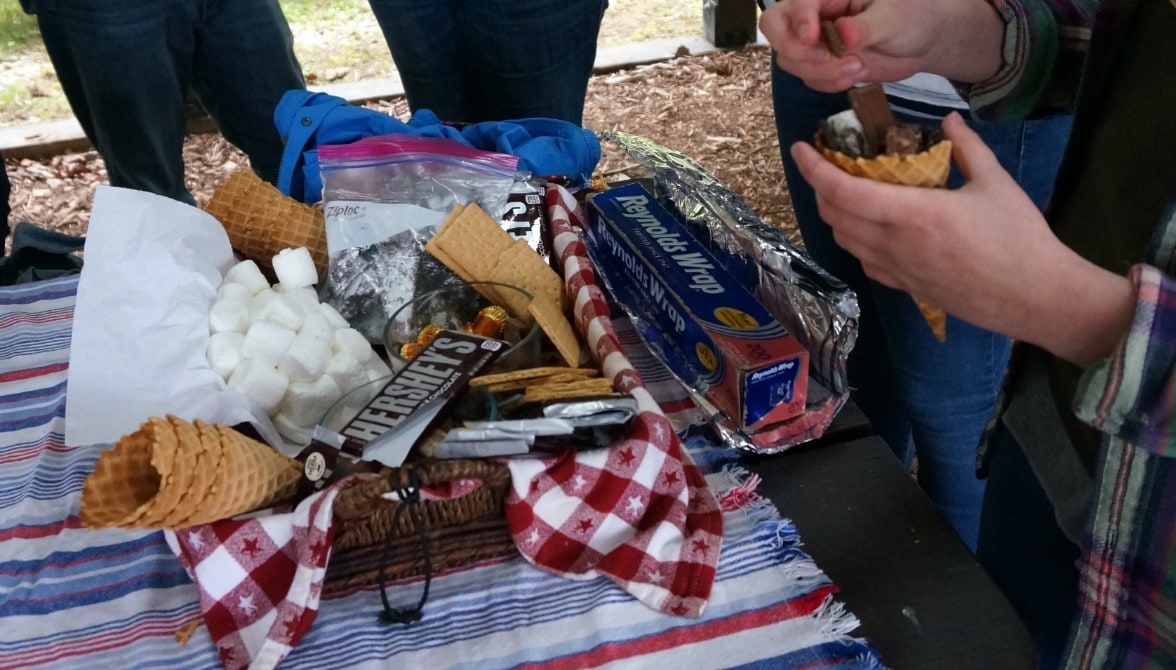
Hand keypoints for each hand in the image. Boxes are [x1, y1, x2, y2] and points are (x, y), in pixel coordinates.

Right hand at [759, 0, 1004, 90]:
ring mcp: (815, 43)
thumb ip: (867, 26)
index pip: (796, 3)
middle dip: (795, 51)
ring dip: (820, 72)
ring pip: (791, 61)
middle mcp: (814, 16)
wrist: (922, 41)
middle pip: (775, 30)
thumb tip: (844, 33)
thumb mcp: (894, 18)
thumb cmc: (912, 17)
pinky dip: (830, 83)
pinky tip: (856, 76)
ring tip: (858, 69)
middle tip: (826, 61)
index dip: (798, 20)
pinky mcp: (821, 66)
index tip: (811, 39)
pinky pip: (809, 79)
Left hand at [790, 112, 1135, 363]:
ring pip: (844, 240)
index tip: (800, 148)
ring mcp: (897, 269)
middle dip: (820, 186)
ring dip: (834, 213)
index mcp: (912, 214)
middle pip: (834, 214)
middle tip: (827, 163)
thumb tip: (948, 119)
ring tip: (843, 190)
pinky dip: (854, 239)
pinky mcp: (905, 287)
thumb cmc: (1020, 238)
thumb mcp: (995, 183)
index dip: (813, 168)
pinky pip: (864, 260)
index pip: (843, 190)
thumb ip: (967, 147)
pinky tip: (869, 226)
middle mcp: (894, 244)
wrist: (1035, 297)